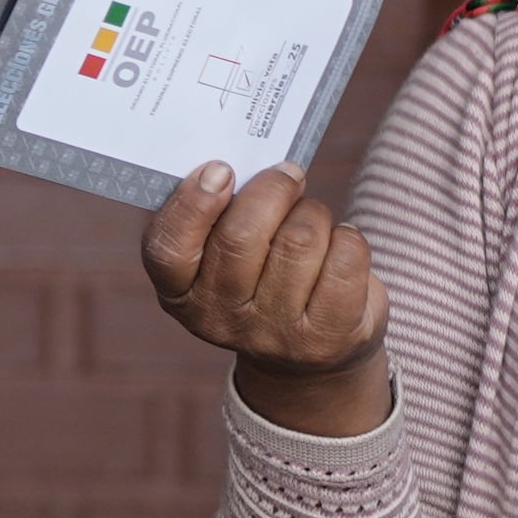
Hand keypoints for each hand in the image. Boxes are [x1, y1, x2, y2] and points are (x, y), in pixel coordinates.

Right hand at [141, 161, 392, 438]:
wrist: (311, 354)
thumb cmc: (262, 277)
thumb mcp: (223, 254)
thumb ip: (218, 214)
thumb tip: (238, 163)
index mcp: (181, 293)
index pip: (169, 250)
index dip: (192, 204)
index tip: (220, 169)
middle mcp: (222, 320)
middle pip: (241, 236)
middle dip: (273, 189)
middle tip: (288, 175)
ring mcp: (275, 335)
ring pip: (299, 239)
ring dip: (313, 212)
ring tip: (312, 219)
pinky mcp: (327, 338)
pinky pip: (345, 258)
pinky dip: (348, 236)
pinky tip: (340, 245)